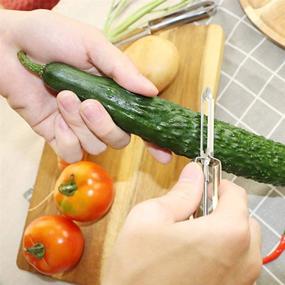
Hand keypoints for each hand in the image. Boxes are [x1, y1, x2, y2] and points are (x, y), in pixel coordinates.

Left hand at [0, 9, 171, 162]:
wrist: (10, 45)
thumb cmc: (52, 37)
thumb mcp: (93, 45)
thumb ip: (123, 69)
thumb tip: (152, 92)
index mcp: (113, 94)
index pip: (139, 122)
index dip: (153, 140)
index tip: (165, 154)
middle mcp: (100, 114)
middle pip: (119, 140)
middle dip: (105, 125)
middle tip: (88, 102)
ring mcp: (78, 127)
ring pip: (96, 146)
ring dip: (81, 125)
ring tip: (64, 97)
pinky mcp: (56, 136)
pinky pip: (72, 152)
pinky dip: (65, 138)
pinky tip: (55, 117)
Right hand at [102, 163, 261, 284]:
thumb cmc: (138, 269)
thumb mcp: (150, 217)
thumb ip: (180, 192)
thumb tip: (194, 173)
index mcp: (228, 233)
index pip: (236, 193)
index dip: (215, 184)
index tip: (199, 187)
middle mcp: (245, 259)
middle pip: (243, 217)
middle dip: (220, 209)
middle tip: (191, 213)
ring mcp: (242, 280)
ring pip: (242, 241)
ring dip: (222, 231)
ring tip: (190, 236)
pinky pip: (237, 262)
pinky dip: (222, 252)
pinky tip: (193, 256)